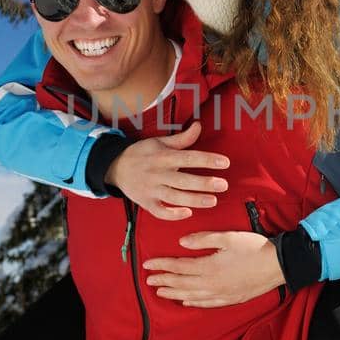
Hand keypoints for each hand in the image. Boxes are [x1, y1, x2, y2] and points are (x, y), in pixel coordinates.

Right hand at [106, 121, 229, 220]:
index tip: (225, 162)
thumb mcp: (160, 142)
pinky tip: (188, 213)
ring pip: (175, 197)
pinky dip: (173, 214)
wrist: (115, 167)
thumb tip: (199, 125)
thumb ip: (182, 138)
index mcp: (163, 157)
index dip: (207, 160)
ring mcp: (151, 190)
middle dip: (204, 183)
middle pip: (184, 180)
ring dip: (194, 200)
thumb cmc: (142, 153)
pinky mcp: (146, 203)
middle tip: (223, 185)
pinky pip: (160, 211)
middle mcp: (157, 174)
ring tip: (213, 201)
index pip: (188, 158)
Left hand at [143, 231, 283, 306]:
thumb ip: (203, 239)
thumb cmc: (254, 248)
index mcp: (209, 267)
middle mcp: (211, 284)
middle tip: (148, 279)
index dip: (161, 265)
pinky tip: (185, 301)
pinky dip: (192, 302)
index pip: (178, 267)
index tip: (147, 264)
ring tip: (159, 291)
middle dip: (163, 280)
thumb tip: (182, 242)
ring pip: (190, 295)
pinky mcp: (230, 299)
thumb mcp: (228, 237)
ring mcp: (220, 294)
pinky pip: (206, 303)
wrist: (279, 265)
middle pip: (181, 283)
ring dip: (173, 293)